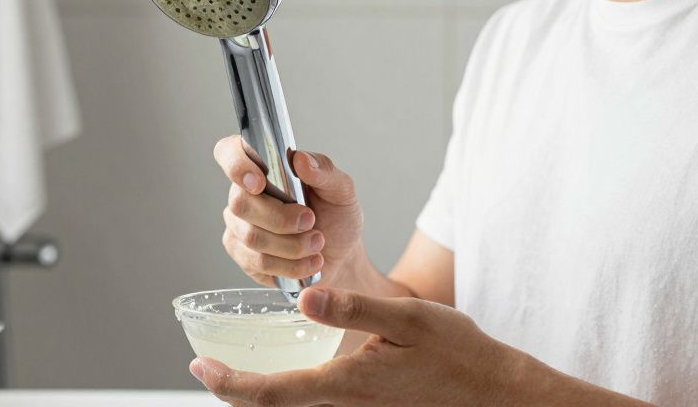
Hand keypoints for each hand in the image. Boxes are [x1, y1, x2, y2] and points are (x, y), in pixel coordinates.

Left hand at [189, 287, 543, 405]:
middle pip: (278, 402)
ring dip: (266, 386)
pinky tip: (294, 360)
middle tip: (209, 363)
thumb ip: (353, 308)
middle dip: (239, 387)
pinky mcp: (370, 404)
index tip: (200, 367)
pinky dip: (294, 385)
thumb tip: (302, 300)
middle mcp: (347, 404)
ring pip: (298, 402)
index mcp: (348, 384)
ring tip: (240, 362)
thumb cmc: (459, 354)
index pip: (274, 392)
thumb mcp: (408, 317)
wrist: (497, 392)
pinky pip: (320, 398)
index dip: (231, 383)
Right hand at [214, 136, 364, 287]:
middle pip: (240, 203)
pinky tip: (308, 262)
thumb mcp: (341, 190)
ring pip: (251, 237)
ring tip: (317, 243)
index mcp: (264, 167)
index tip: (259, 183)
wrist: (341, 256)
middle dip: (281, 218)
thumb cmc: (336, 217)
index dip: (236, 165)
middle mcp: (245, 194)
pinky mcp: (244, 256)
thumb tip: (301, 160)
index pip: (229, 153)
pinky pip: (257, 262)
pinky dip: (289, 265)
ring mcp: (240, 226)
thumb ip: (324, 171)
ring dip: (292, 245)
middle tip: (311, 221)